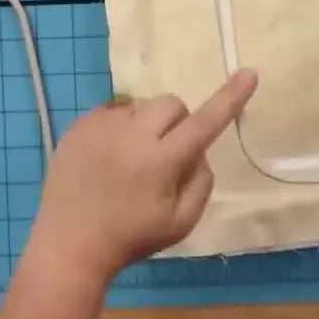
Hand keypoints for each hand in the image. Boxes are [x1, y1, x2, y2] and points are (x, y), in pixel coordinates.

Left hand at [26, 69, 258, 279]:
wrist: (69, 244)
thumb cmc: (130, 238)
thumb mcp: (181, 223)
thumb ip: (202, 183)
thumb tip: (199, 150)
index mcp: (160, 161)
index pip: (204, 122)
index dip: (230, 98)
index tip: (249, 73)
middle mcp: (131, 134)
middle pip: (171, 104)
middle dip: (178, 123)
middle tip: (167, 155)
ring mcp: (100, 126)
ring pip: (140, 106)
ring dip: (147, 125)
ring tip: (131, 160)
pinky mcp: (78, 126)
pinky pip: (112, 111)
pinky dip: (120, 127)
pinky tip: (110, 156)